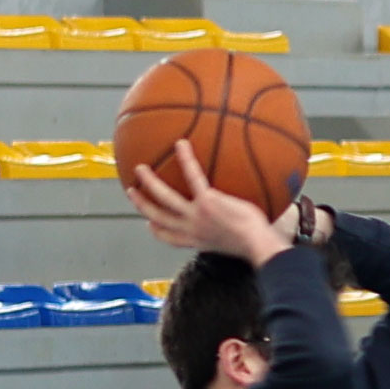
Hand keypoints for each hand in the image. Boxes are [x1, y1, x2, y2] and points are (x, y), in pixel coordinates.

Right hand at [123, 145, 293, 264]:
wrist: (258, 244)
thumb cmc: (256, 244)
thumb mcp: (235, 241)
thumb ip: (227, 231)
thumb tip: (238, 221)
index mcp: (197, 241)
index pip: (170, 238)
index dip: (156, 231)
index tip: (149, 224)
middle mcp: (191, 230)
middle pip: (158, 218)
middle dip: (142, 205)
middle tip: (131, 192)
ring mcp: (196, 216)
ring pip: (164, 198)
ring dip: (149, 183)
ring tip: (140, 168)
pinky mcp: (207, 201)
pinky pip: (193, 176)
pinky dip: (186, 159)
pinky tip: (181, 144)